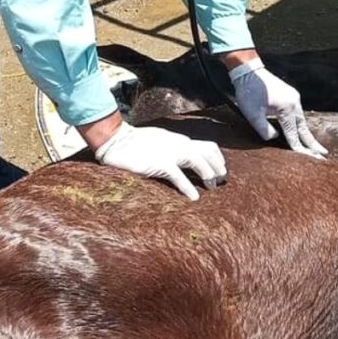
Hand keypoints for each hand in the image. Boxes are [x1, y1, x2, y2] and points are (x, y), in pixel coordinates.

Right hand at [94, 122, 226, 200]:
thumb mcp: (158, 142)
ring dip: (208, 174)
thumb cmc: (134, 143)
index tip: (221, 170)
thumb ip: (171, 148)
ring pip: (198, 161)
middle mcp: (178, 144)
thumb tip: (181, 160)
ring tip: (211, 187)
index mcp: (178, 140)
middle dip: (218, 166)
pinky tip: (193, 198)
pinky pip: (179, 176)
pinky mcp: (159, 163)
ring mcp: (169, 152)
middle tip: (221, 181)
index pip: (207, 146)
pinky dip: (188, 187)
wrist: (116, 140)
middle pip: (208, 152)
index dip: (217, 159)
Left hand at [229, 59, 328, 157]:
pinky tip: (300, 131)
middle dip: (313, 143)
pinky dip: (299, 125)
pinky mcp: (290, 95)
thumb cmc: (249, 92)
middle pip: (304, 128)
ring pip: (301, 121)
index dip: (299, 148)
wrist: (248, 71)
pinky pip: (297, 114)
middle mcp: (294, 103)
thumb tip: (274, 138)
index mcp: (287, 108)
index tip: (309, 159)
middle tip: (323, 155)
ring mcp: (294, 98)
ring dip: (306, 134)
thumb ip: (264, 130)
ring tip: (314, 147)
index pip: (293, 134)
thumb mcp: (252, 114)